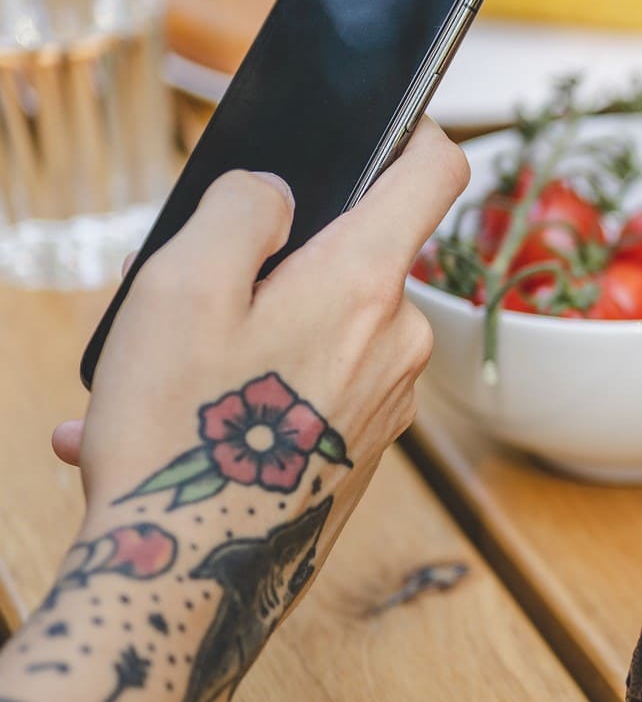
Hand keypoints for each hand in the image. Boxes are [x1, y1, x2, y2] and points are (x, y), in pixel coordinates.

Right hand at [71, 122, 468, 526]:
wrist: (188, 581)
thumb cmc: (182, 431)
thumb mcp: (182, 285)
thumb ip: (244, 211)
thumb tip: (281, 195)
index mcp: (367, 283)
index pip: (434, 171)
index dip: (412, 128)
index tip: (382, 120)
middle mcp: (402, 340)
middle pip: (350, 257)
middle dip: (268, 263)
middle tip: (179, 297)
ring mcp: (390, 400)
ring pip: (315, 330)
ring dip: (235, 342)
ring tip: (146, 385)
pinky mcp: (366, 449)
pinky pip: (304, 392)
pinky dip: (242, 398)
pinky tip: (158, 427)